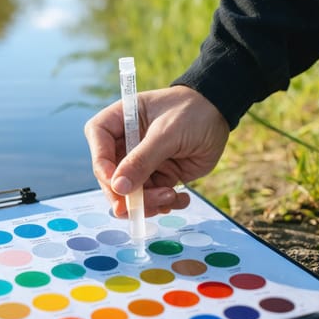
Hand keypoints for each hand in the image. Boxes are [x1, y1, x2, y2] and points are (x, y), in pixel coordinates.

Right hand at [83, 85, 228, 216]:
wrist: (220, 114)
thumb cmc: (192, 111)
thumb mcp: (167, 133)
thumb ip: (142, 160)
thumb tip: (118, 188)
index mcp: (120, 120)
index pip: (99, 143)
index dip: (102, 166)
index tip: (117, 186)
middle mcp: (125, 143)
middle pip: (111, 175)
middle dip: (127, 194)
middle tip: (141, 207)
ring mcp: (142, 162)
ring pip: (132, 193)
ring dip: (149, 202)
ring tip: (171, 196)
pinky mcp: (159, 175)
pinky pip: (153, 197)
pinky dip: (165, 203)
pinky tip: (181, 198)